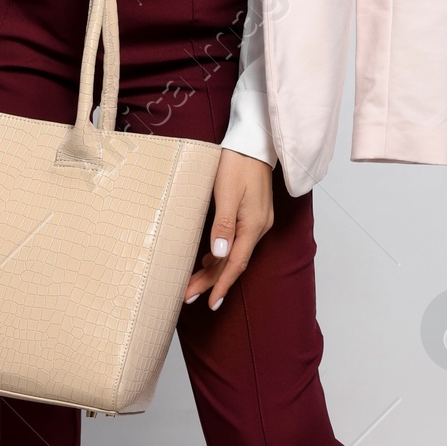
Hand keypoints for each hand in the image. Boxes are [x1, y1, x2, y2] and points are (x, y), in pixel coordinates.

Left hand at [184, 150, 274, 310]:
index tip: (210, 303)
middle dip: (211, 281)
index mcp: (253, 225)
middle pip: (233, 262)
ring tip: (193, 284)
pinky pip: (237, 242)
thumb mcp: (227, 193)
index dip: (222, 285)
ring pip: (234, 253)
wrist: (252, 142)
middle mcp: (258, 227)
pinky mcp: (252, 215)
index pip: (236, 264)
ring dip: (214, 269)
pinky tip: (208, 259)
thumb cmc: (237, 164)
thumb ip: (223, 225)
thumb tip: (219, 254)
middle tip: (188, 297)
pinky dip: (221, 255)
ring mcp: (256, 221)